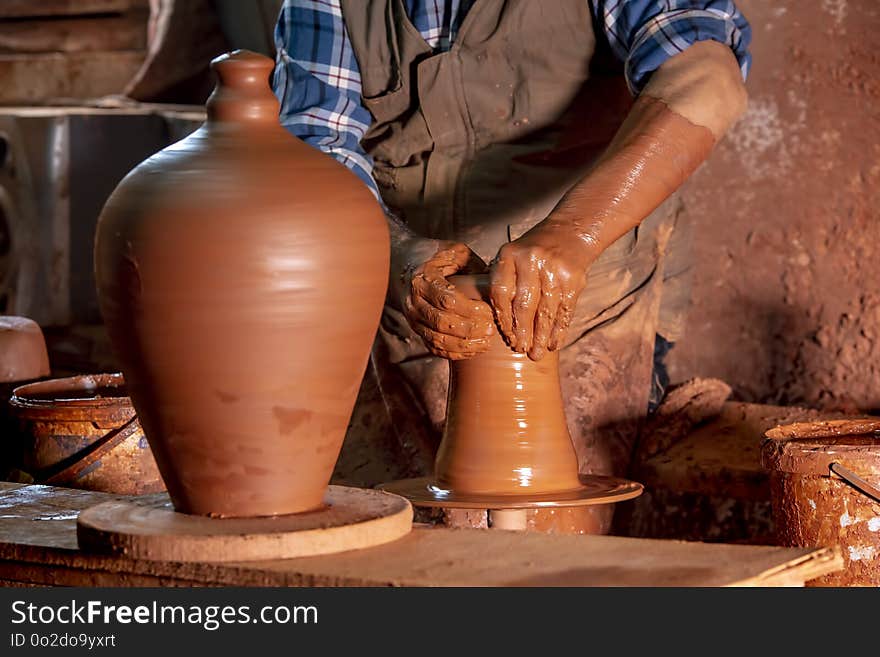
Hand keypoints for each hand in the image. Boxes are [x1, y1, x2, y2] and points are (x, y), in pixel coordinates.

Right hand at [397, 240, 493, 359]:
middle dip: (469, 330)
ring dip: (464, 344)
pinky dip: (455, 353)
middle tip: (491, 329)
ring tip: (486, 342)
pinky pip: (434, 347)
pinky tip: (473, 350)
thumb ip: (473, 266)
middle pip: (442, 322)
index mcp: (422, 278)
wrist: (402, 262)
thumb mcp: (455, 251)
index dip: (470, 309)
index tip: (489, 312)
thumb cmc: (435, 255)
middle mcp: (413, 301)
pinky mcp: (416, 329)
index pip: (447, 300)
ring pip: (437, 339)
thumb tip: (496, 285)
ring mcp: (412, 318)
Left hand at [489, 223, 594, 360]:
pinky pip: (565, 311)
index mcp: (510, 254)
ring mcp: (554, 269)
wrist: (570, 233)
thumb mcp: (512, 257)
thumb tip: (492, 324)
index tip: (505, 336)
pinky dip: (559, 330)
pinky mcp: (574, 279)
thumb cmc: (533, 253)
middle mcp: (531, 260)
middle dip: (522, 332)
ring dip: (541, 337)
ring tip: (536, 354)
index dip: (502, 318)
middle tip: (519, 350)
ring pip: (546, 311)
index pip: (501, 293)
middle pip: (524, 305)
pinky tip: (554, 343)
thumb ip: (503, 282)